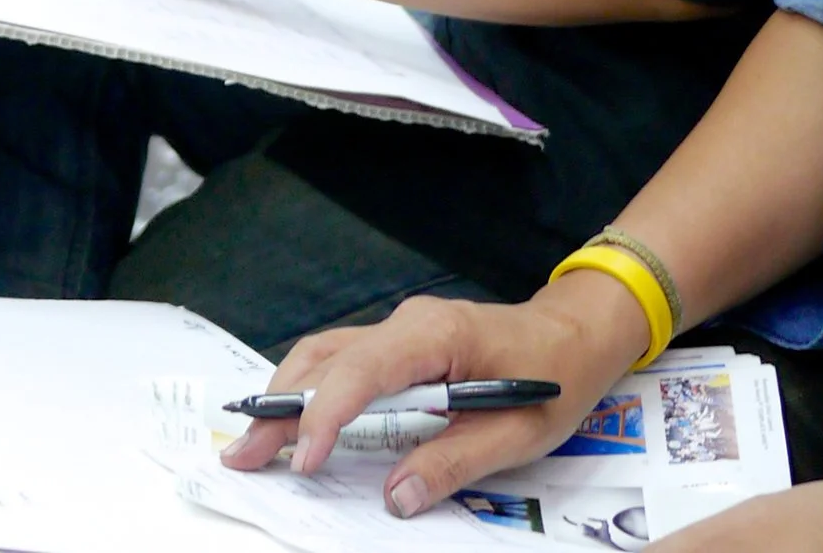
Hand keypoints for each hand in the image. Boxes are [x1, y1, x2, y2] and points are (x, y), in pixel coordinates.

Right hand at [218, 273, 649, 517]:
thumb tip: (396, 498)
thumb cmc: (556, 377)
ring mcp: (400, 328)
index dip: (327, 413)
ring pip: (325, 354)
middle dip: (281, 408)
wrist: (577, 332)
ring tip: (255, 446)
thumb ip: (455, 463)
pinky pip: (342, 360)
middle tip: (245, 458)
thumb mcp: (518, 433)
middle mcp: (408, 323)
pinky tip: (292, 421)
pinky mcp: (399, 342)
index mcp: (438, 335)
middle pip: (327, 358)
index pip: (364, 369)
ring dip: (286, 397)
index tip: (304, 459)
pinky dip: (310, 390)